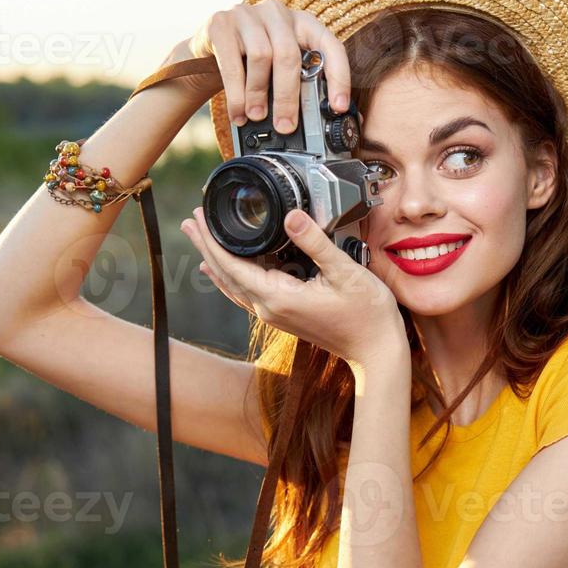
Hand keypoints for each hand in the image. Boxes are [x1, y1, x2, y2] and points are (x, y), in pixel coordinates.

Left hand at [182, 206, 405, 370]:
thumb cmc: (366, 315)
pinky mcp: (284, 315)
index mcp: (279, 297)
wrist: (376, 350)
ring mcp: (275, 314)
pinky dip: (232, 277)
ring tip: (201, 239)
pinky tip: (225, 272)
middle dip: (206, 246)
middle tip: (190, 220)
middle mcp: (270, 308)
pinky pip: (247, 293)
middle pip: (225, 274)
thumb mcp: (344, 271)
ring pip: (234, 285)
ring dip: (215, 260)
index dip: (212, 240)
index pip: (231, 265)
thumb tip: (291, 216)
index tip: (199, 217)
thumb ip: (315, 242)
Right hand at [183, 0, 351, 132]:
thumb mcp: (280, 68)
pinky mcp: (220, 23)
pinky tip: (237, 112)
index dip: (338, 77)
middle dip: (288, 96)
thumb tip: (328, 119)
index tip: (338, 107)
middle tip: (286, 126)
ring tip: (256, 116)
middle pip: (289, 54)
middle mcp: (277, 13)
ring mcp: (247, 14)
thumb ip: (301, 84)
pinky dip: (236, 94)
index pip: (329, 45)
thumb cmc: (252, 63)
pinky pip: (232, 62)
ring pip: (261, 56)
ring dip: (259, 94)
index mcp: (302, 23)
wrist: (209, 49)